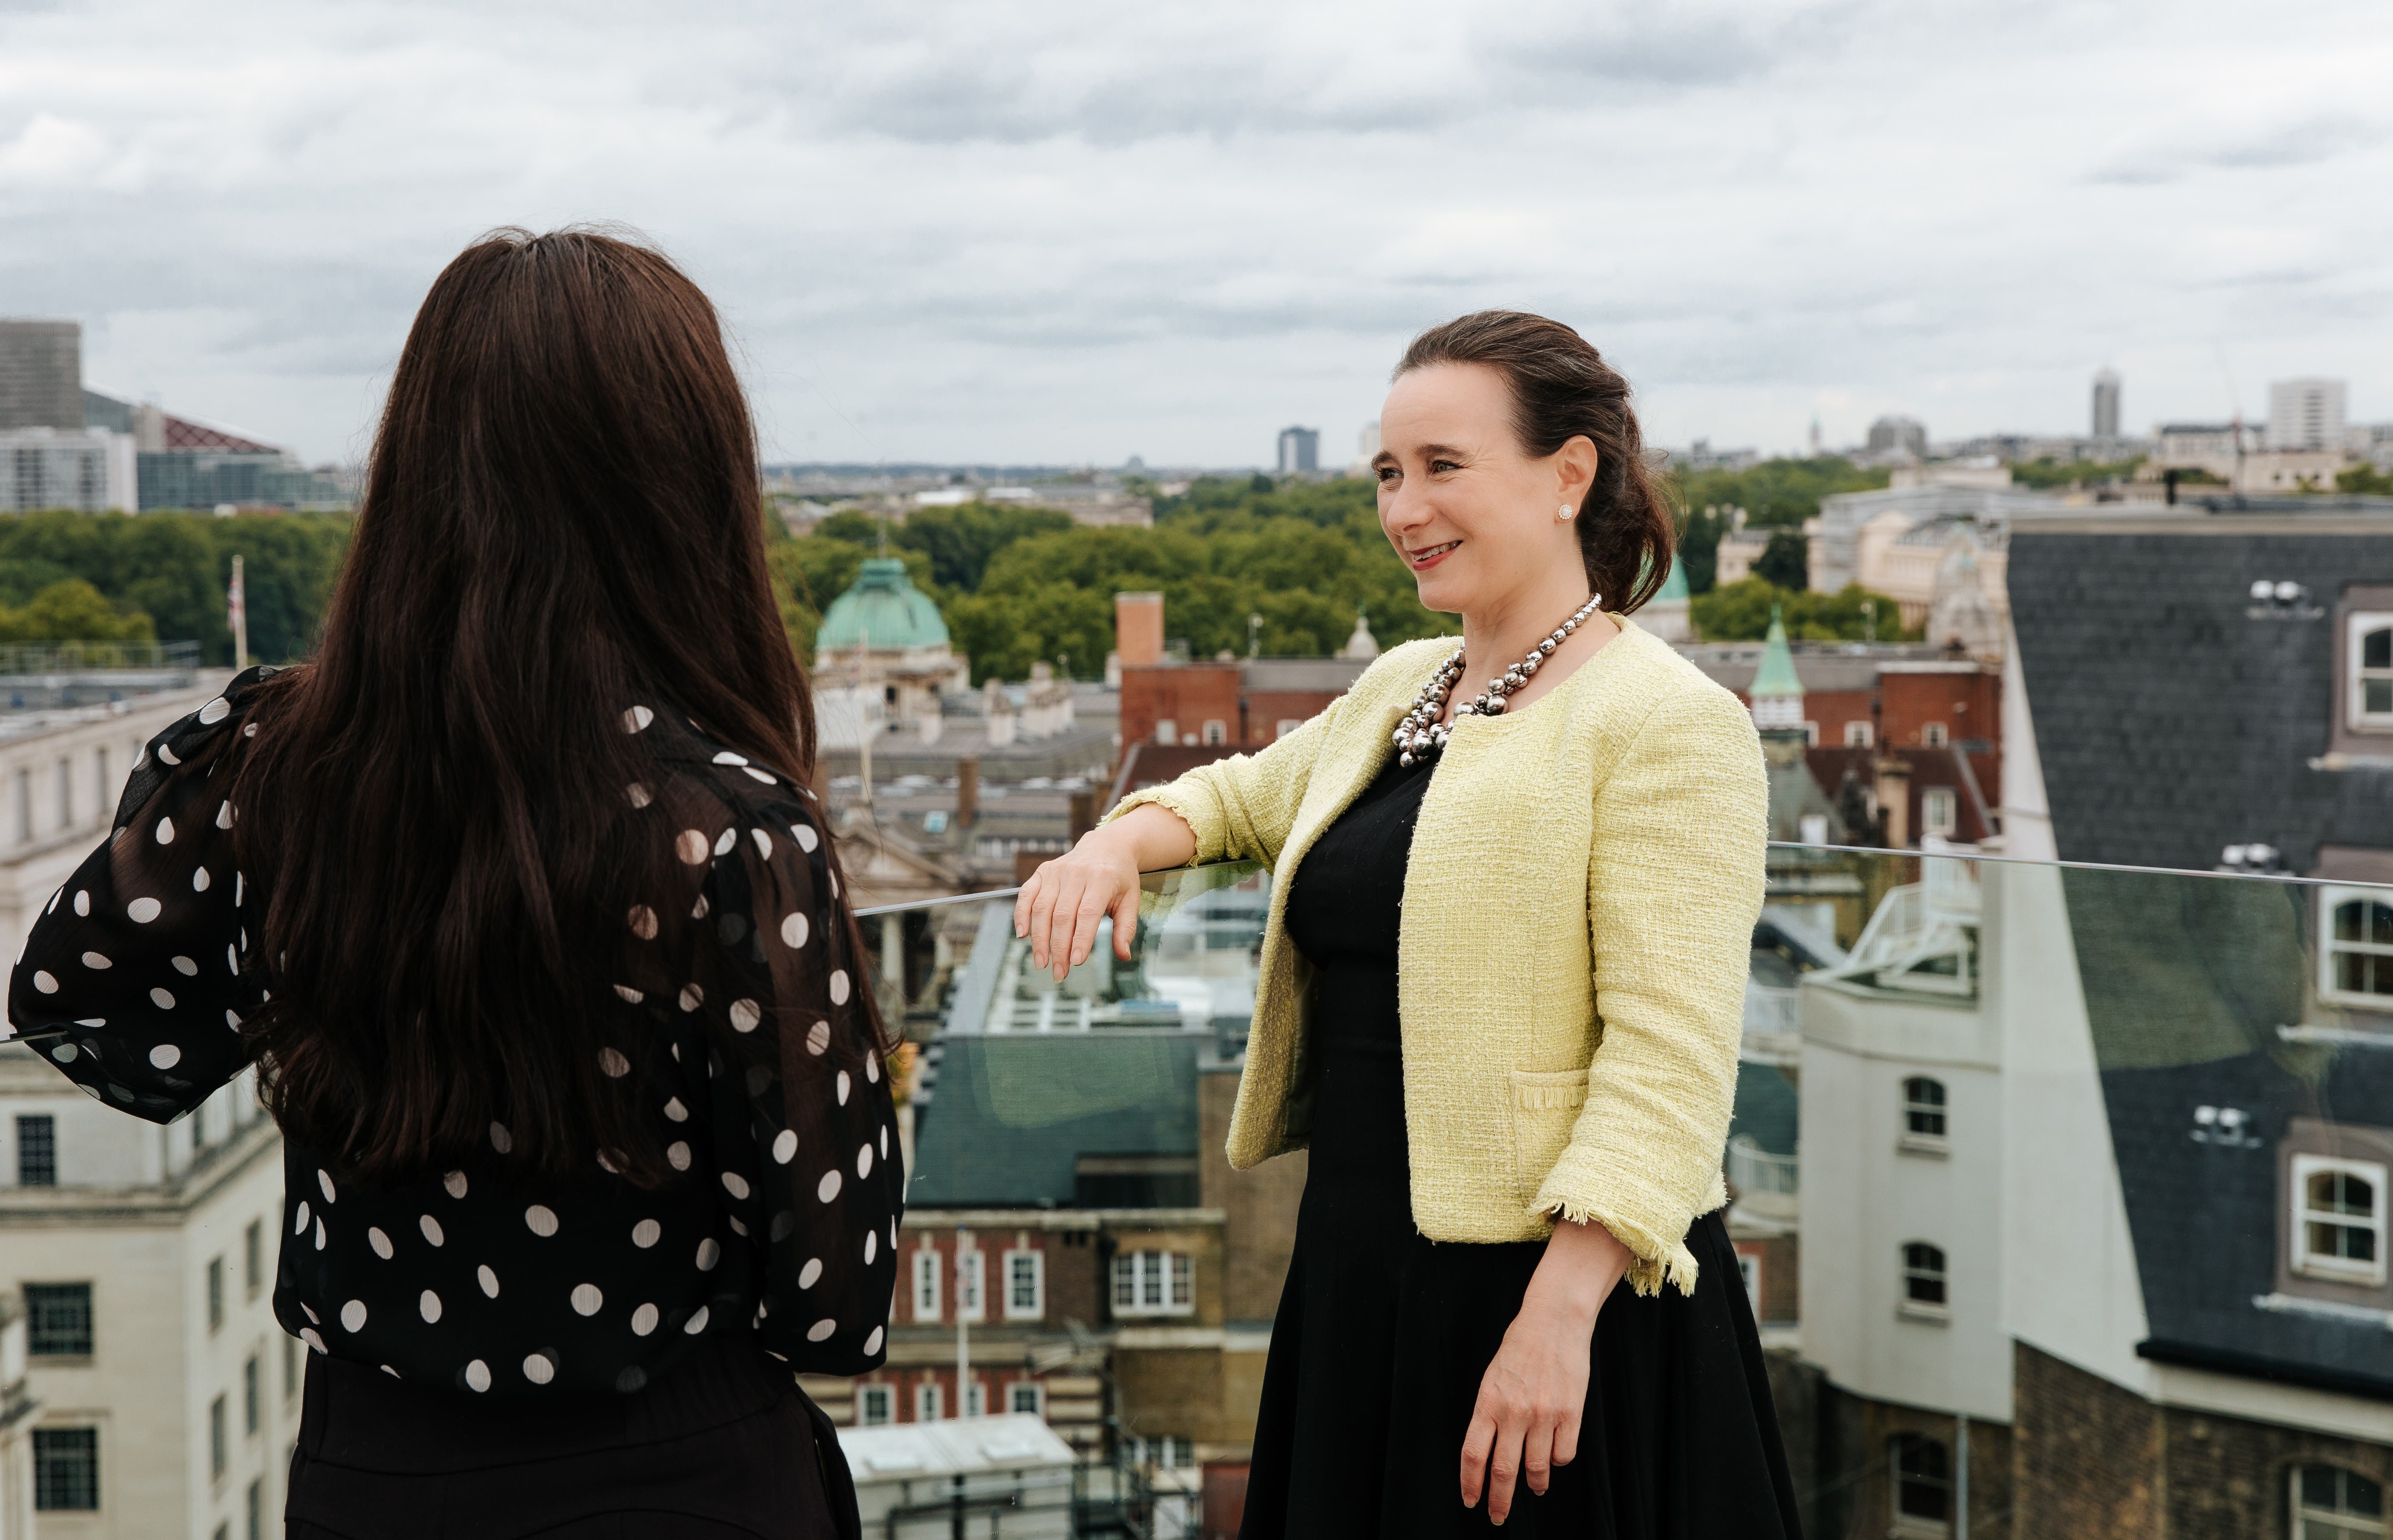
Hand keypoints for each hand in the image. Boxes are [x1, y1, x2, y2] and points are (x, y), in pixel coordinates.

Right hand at [1013, 830, 1142, 982]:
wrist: (1106, 846)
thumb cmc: (1119, 878)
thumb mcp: (1131, 899)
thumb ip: (1127, 928)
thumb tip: (1123, 955)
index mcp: (1102, 878)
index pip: (1087, 913)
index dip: (1080, 938)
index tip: (1076, 962)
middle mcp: (1077, 873)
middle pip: (1062, 915)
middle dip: (1058, 948)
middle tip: (1058, 973)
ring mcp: (1057, 871)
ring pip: (1042, 908)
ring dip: (1039, 939)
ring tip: (1041, 963)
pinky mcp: (1043, 871)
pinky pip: (1027, 894)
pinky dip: (1021, 914)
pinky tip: (1022, 934)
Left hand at [1460, 1216, 1631, 1522]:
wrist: (1554, 1320)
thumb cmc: (1520, 1346)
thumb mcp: (1492, 1377)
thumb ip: (1490, 1413)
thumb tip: (1490, 1450)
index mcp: (1488, 1402)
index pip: (1473, 1454)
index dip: (1471, 1484)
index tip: (1471, 1502)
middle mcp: (1514, 1412)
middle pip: (1503, 1471)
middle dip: (1499, 1501)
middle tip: (1497, 1516)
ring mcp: (1544, 1414)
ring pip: (1536, 1469)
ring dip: (1533, 1485)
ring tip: (1534, 1488)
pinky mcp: (1571, 1412)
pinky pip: (1563, 1454)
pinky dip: (1558, 1462)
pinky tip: (1554, 1458)